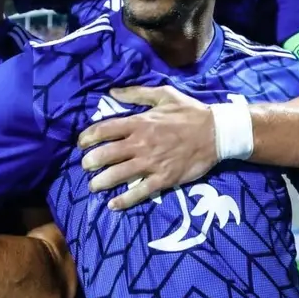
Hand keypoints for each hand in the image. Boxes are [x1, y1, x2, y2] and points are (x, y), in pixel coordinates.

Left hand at [79, 86, 215, 210]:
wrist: (217, 133)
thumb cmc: (190, 112)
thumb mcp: (164, 94)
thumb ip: (136, 93)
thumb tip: (112, 92)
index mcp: (140, 122)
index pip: (105, 130)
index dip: (88, 137)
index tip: (81, 143)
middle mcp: (141, 143)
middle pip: (106, 155)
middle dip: (90, 162)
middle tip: (85, 166)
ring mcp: (152, 163)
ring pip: (118, 175)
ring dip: (101, 182)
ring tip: (93, 186)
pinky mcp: (164, 178)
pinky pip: (139, 192)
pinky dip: (124, 200)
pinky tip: (112, 205)